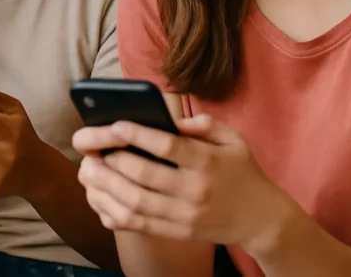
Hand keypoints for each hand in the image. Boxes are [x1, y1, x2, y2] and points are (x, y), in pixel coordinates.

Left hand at [73, 115, 291, 252]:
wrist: (261, 219)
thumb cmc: (241, 171)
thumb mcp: (233, 140)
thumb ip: (203, 124)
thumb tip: (171, 118)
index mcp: (207, 162)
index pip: (168, 147)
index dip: (138, 134)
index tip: (116, 124)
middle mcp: (195, 190)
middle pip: (145, 176)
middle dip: (114, 161)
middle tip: (94, 149)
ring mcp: (185, 215)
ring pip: (136, 203)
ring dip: (107, 187)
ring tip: (89, 171)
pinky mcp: (178, 233)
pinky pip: (139, 225)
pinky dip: (114, 212)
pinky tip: (99, 198)